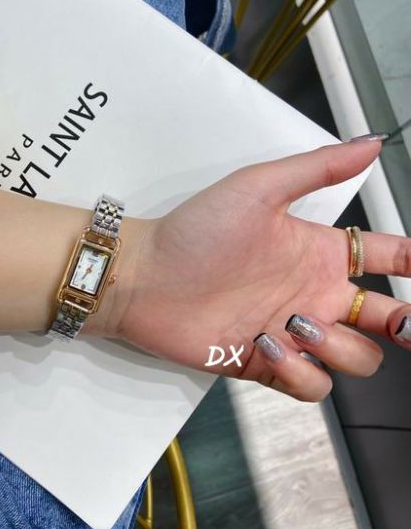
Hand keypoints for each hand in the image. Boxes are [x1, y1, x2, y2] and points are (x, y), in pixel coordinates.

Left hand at [88, 137, 410, 401]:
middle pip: (386, 318)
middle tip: (404, 324)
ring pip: (355, 357)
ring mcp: (292, 333)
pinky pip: (311, 385)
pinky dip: (300, 372)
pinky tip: (266, 345)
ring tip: (296, 324)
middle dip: (407, 324)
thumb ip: (317, 168)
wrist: (144, 277)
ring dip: (340, 347)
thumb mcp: (259, 188)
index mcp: (317, 253)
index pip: (385, 257)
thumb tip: (373, 142)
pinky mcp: (266, 365)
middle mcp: (312, 295)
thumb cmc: (195, 230)